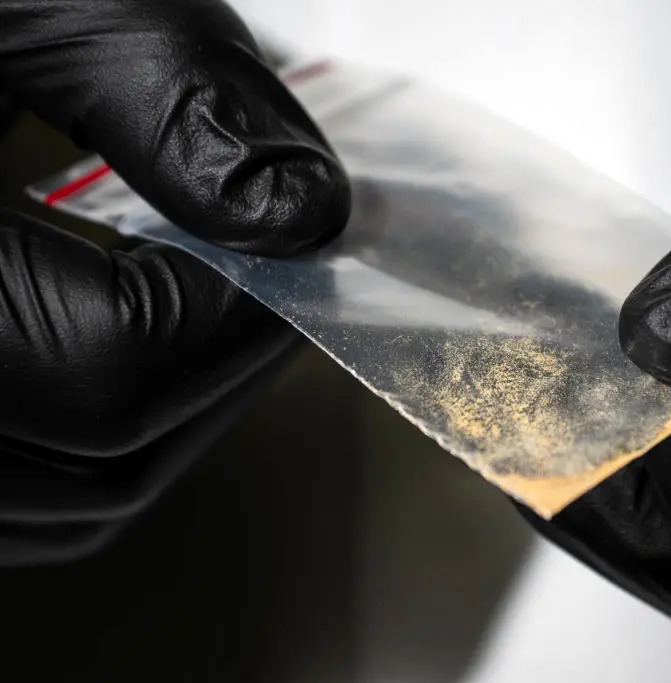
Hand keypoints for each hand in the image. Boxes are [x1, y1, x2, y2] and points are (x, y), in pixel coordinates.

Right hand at [0, 0, 347, 560]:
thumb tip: (301, 205)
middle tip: (270, 268)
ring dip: (160, 410)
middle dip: (217, 369)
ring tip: (198, 292)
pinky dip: (78, 424)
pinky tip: (98, 323)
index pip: (112, 376)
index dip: (241, 316)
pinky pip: (2, 488)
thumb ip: (158, 78)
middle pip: (95, 475)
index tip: (300, 240)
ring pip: (52, 506)